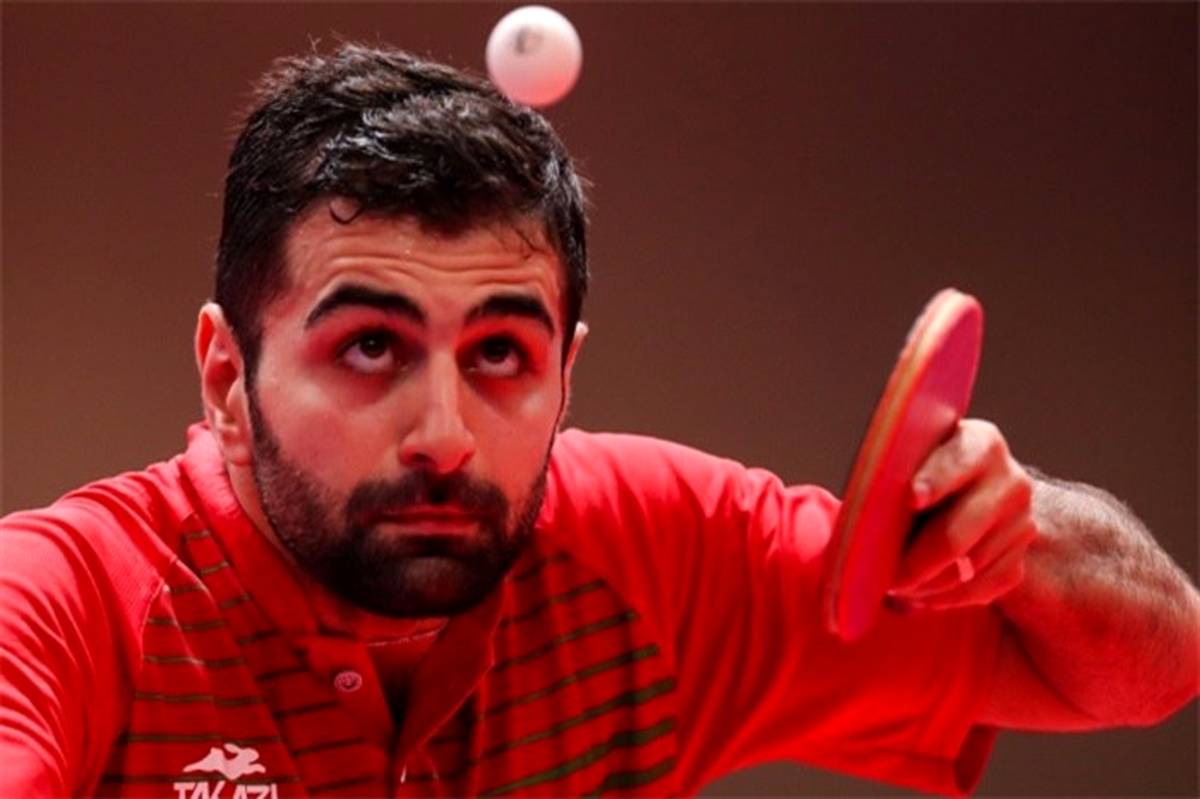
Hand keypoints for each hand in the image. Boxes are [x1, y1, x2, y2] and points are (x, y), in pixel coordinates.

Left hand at [887, 419, 1036, 610]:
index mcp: (981, 445)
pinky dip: (943, 599)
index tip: (911, 497)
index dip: (934, 480)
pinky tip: (918, 596)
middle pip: (957, 534)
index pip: (957, 462)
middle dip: (915, 563)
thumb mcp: (915, 460)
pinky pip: (978, 592)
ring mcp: (1021, 524)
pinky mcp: (1018, 561)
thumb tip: (871, 518)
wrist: (972, 493)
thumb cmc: (924, 473)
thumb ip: (899, 475)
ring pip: (964, 571)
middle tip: (885, 578)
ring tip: (894, 587)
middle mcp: (1010, 482)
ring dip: (924, 586)